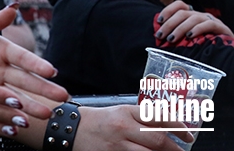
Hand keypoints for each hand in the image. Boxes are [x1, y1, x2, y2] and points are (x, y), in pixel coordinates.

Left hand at [0, 6, 67, 112]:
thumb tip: (15, 6)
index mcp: (0, 48)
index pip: (21, 57)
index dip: (36, 63)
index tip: (51, 71)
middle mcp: (0, 68)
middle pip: (24, 79)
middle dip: (43, 89)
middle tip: (62, 98)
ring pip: (15, 96)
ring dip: (30, 106)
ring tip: (45, 115)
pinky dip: (7, 116)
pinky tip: (17, 125)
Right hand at [75, 105, 190, 150]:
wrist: (70, 129)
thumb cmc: (97, 121)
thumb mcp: (118, 112)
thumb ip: (140, 118)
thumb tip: (168, 128)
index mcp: (125, 112)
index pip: (158, 117)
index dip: (178, 126)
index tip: (188, 134)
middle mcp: (123, 127)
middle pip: (158, 139)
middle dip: (175, 148)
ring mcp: (118, 145)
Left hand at [155, 0, 232, 42]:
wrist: (229, 49)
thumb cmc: (206, 45)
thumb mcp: (190, 38)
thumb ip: (178, 35)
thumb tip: (161, 38)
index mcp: (192, 15)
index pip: (179, 5)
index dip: (168, 10)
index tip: (159, 21)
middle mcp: (200, 15)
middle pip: (182, 13)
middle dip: (169, 24)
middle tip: (160, 35)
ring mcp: (210, 20)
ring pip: (193, 18)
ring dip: (180, 28)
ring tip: (171, 38)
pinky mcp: (221, 27)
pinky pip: (208, 24)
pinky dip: (197, 29)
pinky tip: (190, 36)